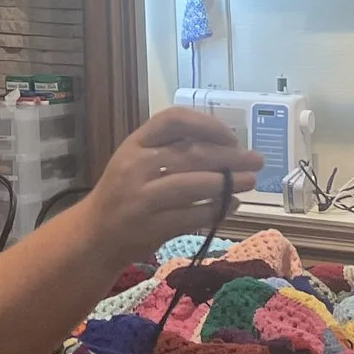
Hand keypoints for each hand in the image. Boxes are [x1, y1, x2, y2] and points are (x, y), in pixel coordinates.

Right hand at [82, 108, 259, 257]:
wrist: (96, 234)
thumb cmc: (124, 192)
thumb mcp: (137, 160)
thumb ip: (170, 150)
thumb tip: (226, 145)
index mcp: (134, 143)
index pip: (173, 120)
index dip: (206, 125)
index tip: (231, 136)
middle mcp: (136, 166)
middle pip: (191, 154)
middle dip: (230, 157)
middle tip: (257, 160)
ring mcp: (143, 198)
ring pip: (194, 185)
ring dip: (228, 183)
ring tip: (250, 181)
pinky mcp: (152, 227)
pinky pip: (193, 216)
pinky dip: (217, 210)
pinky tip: (233, 205)